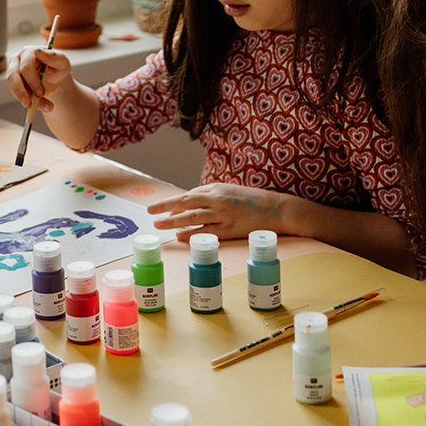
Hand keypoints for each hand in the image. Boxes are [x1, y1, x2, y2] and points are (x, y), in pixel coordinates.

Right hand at [5, 47, 73, 114]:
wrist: (55, 79)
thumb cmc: (58, 67)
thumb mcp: (62, 62)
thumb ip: (53, 56)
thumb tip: (38, 52)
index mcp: (28, 52)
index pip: (26, 66)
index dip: (32, 80)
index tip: (40, 93)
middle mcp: (17, 61)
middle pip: (13, 76)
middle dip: (22, 91)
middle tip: (30, 104)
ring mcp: (13, 73)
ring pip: (13, 87)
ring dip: (24, 98)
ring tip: (37, 107)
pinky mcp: (14, 85)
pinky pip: (17, 95)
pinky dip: (28, 102)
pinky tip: (39, 105)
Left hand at [147, 183, 289, 240]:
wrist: (275, 209)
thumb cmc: (250, 200)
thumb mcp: (229, 191)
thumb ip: (210, 195)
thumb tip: (190, 202)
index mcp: (216, 189)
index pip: (188, 195)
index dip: (172, 202)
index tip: (158, 208)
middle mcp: (218, 200)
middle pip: (186, 203)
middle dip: (165, 207)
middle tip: (150, 212)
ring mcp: (223, 215)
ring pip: (193, 218)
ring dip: (173, 221)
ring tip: (159, 225)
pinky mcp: (230, 230)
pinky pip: (206, 232)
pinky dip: (192, 234)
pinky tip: (180, 236)